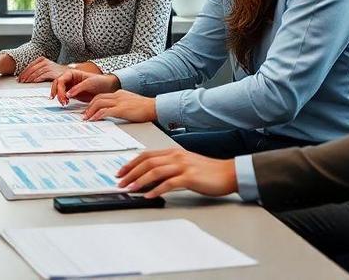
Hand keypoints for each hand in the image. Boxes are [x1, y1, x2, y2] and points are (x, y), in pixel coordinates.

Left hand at [17, 57, 67, 82]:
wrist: (69, 74)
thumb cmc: (56, 73)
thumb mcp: (45, 70)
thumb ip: (37, 71)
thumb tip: (26, 77)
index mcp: (42, 60)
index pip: (30, 66)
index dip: (23, 72)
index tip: (19, 78)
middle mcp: (44, 62)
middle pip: (31, 69)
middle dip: (25, 76)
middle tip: (20, 81)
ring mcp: (48, 66)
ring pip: (35, 72)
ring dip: (29, 78)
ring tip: (25, 83)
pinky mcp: (52, 72)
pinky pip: (42, 76)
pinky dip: (36, 79)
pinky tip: (33, 82)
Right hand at [50, 69, 119, 105]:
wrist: (107, 88)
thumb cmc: (99, 81)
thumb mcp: (89, 83)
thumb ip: (78, 88)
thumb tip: (68, 94)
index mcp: (72, 73)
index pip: (61, 80)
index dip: (60, 88)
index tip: (64, 96)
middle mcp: (69, 79)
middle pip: (57, 84)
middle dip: (57, 93)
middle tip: (62, 101)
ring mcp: (70, 87)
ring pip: (59, 90)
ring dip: (59, 97)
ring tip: (64, 103)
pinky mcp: (73, 94)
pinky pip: (64, 96)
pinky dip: (62, 99)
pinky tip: (66, 103)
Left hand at [82, 90, 157, 122]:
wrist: (154, 107)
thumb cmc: (145, 108)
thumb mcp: (130, 103)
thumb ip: (121, 105)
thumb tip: (114, 112)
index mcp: (119, 93)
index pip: (102, 96)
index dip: (93, 103)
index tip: (88, 110)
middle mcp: (117, 95)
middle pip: (97, 98)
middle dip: (88, 107)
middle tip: (84, 115)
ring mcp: (119, 102)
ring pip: (99, 103)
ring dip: (90, 111)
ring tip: (86, 118)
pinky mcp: (121, 109)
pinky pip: (105, 111)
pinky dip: (97, 115)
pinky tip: (94, 120)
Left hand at [116, 146, 237, 198]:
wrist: (228, 173)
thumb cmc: (208, 171)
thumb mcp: (185, 164)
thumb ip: (169, 167)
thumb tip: (150, 177)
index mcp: (173, 152)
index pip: (146, 155)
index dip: (131, 163)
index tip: (121, 171)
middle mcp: (176, 156)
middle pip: (147, 162)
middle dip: (130, 173)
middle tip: (120, 182)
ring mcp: (182, 166)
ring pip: (154, 171)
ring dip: (139, 181)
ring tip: (130, 189)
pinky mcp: (189, 178)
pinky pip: (168, 184)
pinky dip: (156, 190)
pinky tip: (148, 196)